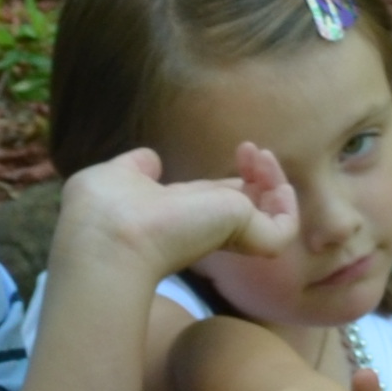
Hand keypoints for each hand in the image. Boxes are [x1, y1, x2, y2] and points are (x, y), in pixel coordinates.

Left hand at [51, 143, 296, 292]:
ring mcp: (226, 236)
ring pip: (268, 216)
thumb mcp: (116, 176)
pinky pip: (282, 230)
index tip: (240, 150)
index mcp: (176, 213)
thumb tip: (150, 159)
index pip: (214, 198)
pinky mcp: (246, 240)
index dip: (231, 176)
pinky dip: (288, 205)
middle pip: (245, 205)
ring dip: (274, 180)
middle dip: (256, 175)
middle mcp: (204, 227)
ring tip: (262, 156)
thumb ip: (136, 168)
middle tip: (251, 151)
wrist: (112, 240)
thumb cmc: (103, 210)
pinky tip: (274, 178)